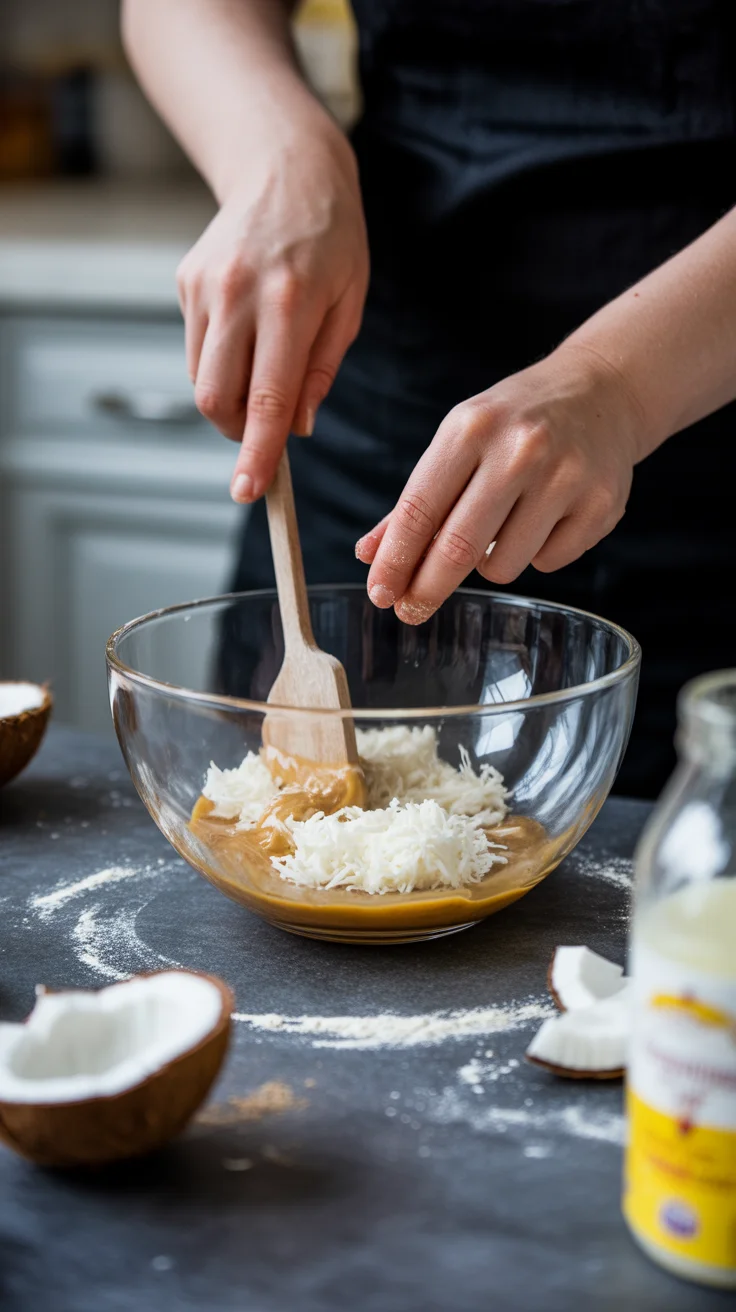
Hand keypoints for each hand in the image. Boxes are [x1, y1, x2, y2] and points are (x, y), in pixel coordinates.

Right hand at [177, 125, 368, 501]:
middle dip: (236, 435)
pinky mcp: (186, 282)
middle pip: (218, 399)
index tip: (250, 491)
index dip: (257, 451)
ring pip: (202, 379)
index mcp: (290, 302)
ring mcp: (205, 287)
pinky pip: (197, 349)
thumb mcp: (351, 305)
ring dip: (230, 400)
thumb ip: (322, 370)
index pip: (267, 398)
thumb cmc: (332, 240)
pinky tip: (247, 334)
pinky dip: (221, 364)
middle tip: (262, 439)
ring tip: (263, 371)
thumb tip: (298, 428)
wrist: (286, 168)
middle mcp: (239, 294)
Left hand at [357, 344, 647, 621]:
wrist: (603, 391)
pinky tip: (548, 516)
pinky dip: (538, 552)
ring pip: (502, 565)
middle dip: (427, 588)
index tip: (381, 594)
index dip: (395, 560)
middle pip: (457, 548)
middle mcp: (519, 450)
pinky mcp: (600, 504)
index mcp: (471, 428)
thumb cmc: (516, 422)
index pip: (419, 509)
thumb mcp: (459, 441)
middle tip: (411, 610)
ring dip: (492, 562)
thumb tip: (369, 556)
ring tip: (507, 522)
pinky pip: (547, 563)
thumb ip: (414, 502)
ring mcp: (565, 477)